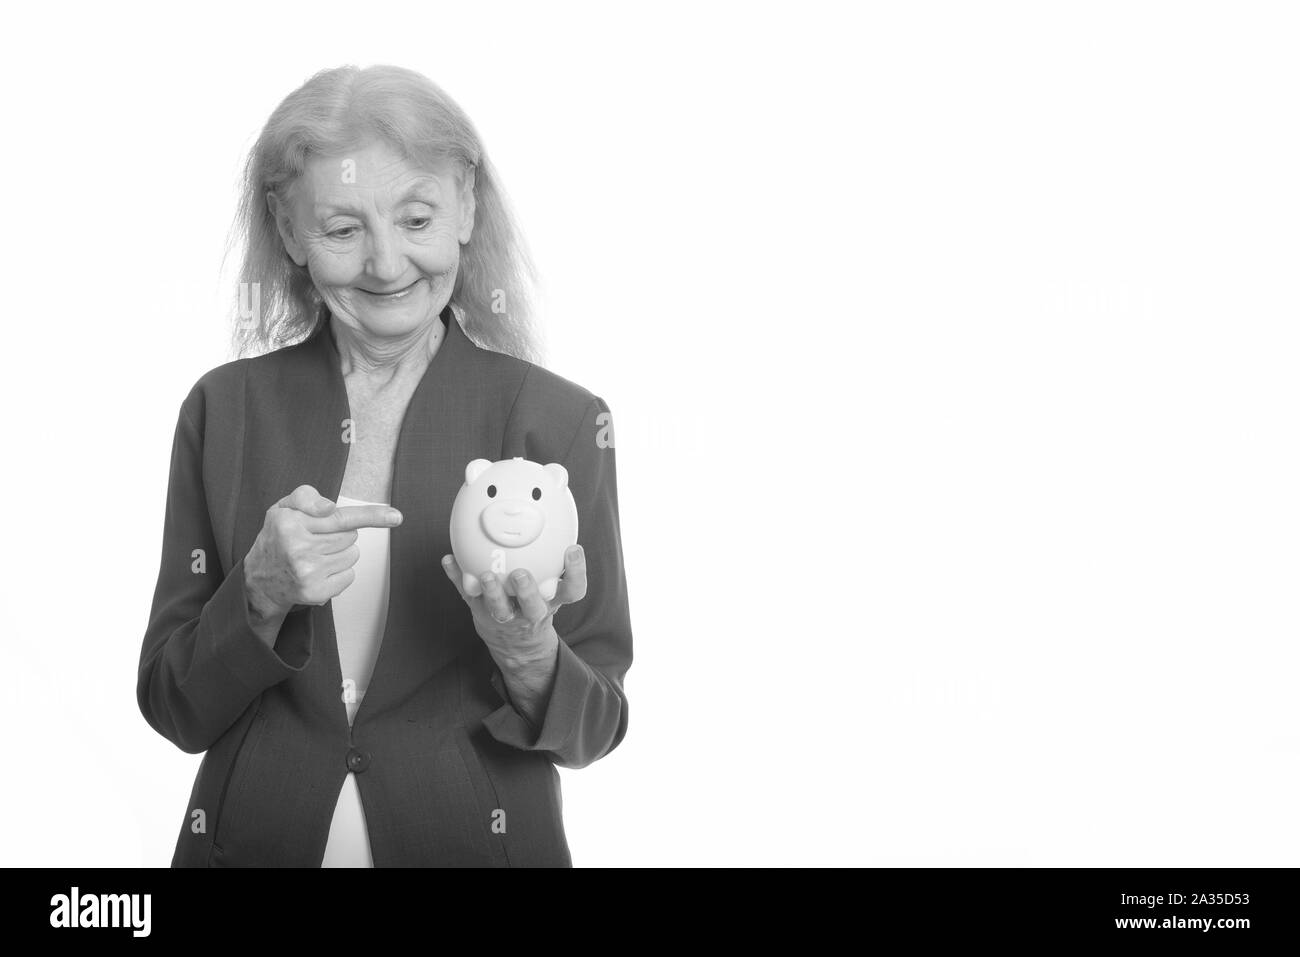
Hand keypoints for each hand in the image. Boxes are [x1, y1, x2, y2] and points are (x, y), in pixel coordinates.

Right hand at [244, 484, 403, 620]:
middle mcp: (297, 548)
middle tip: (316, 540)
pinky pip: (349, 575)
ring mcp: (307, 572)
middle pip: (350, 535)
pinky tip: (319, 571)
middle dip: (339, 535)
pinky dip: (340, 573)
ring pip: (352, 554)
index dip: (371, 516)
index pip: (339, 517)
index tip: (396, 516)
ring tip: (315, 556)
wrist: (259, 580)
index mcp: (290, 523)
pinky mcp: (316, 592)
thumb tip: (330, 507)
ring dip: (340, 553)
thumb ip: (305, 497)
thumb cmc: (277, 538)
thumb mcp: (282, 508)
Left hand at [441, 546, 586, 664]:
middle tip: (520, 574)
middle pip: (533, 606)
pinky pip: (467, 594)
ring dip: (492, 593)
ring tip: (486, 575)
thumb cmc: (535, 599)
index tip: (573, 549)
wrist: (516, 640)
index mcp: (553, 600)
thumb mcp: (553, 583)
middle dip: (527, 592)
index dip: (577, 572)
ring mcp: (506, 615)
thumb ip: (554, 556)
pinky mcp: (481, 613)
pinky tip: (448, 560)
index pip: (573, 589)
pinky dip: (457, 577)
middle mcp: (532, 610)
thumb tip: (551, 506)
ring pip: (499, 608)